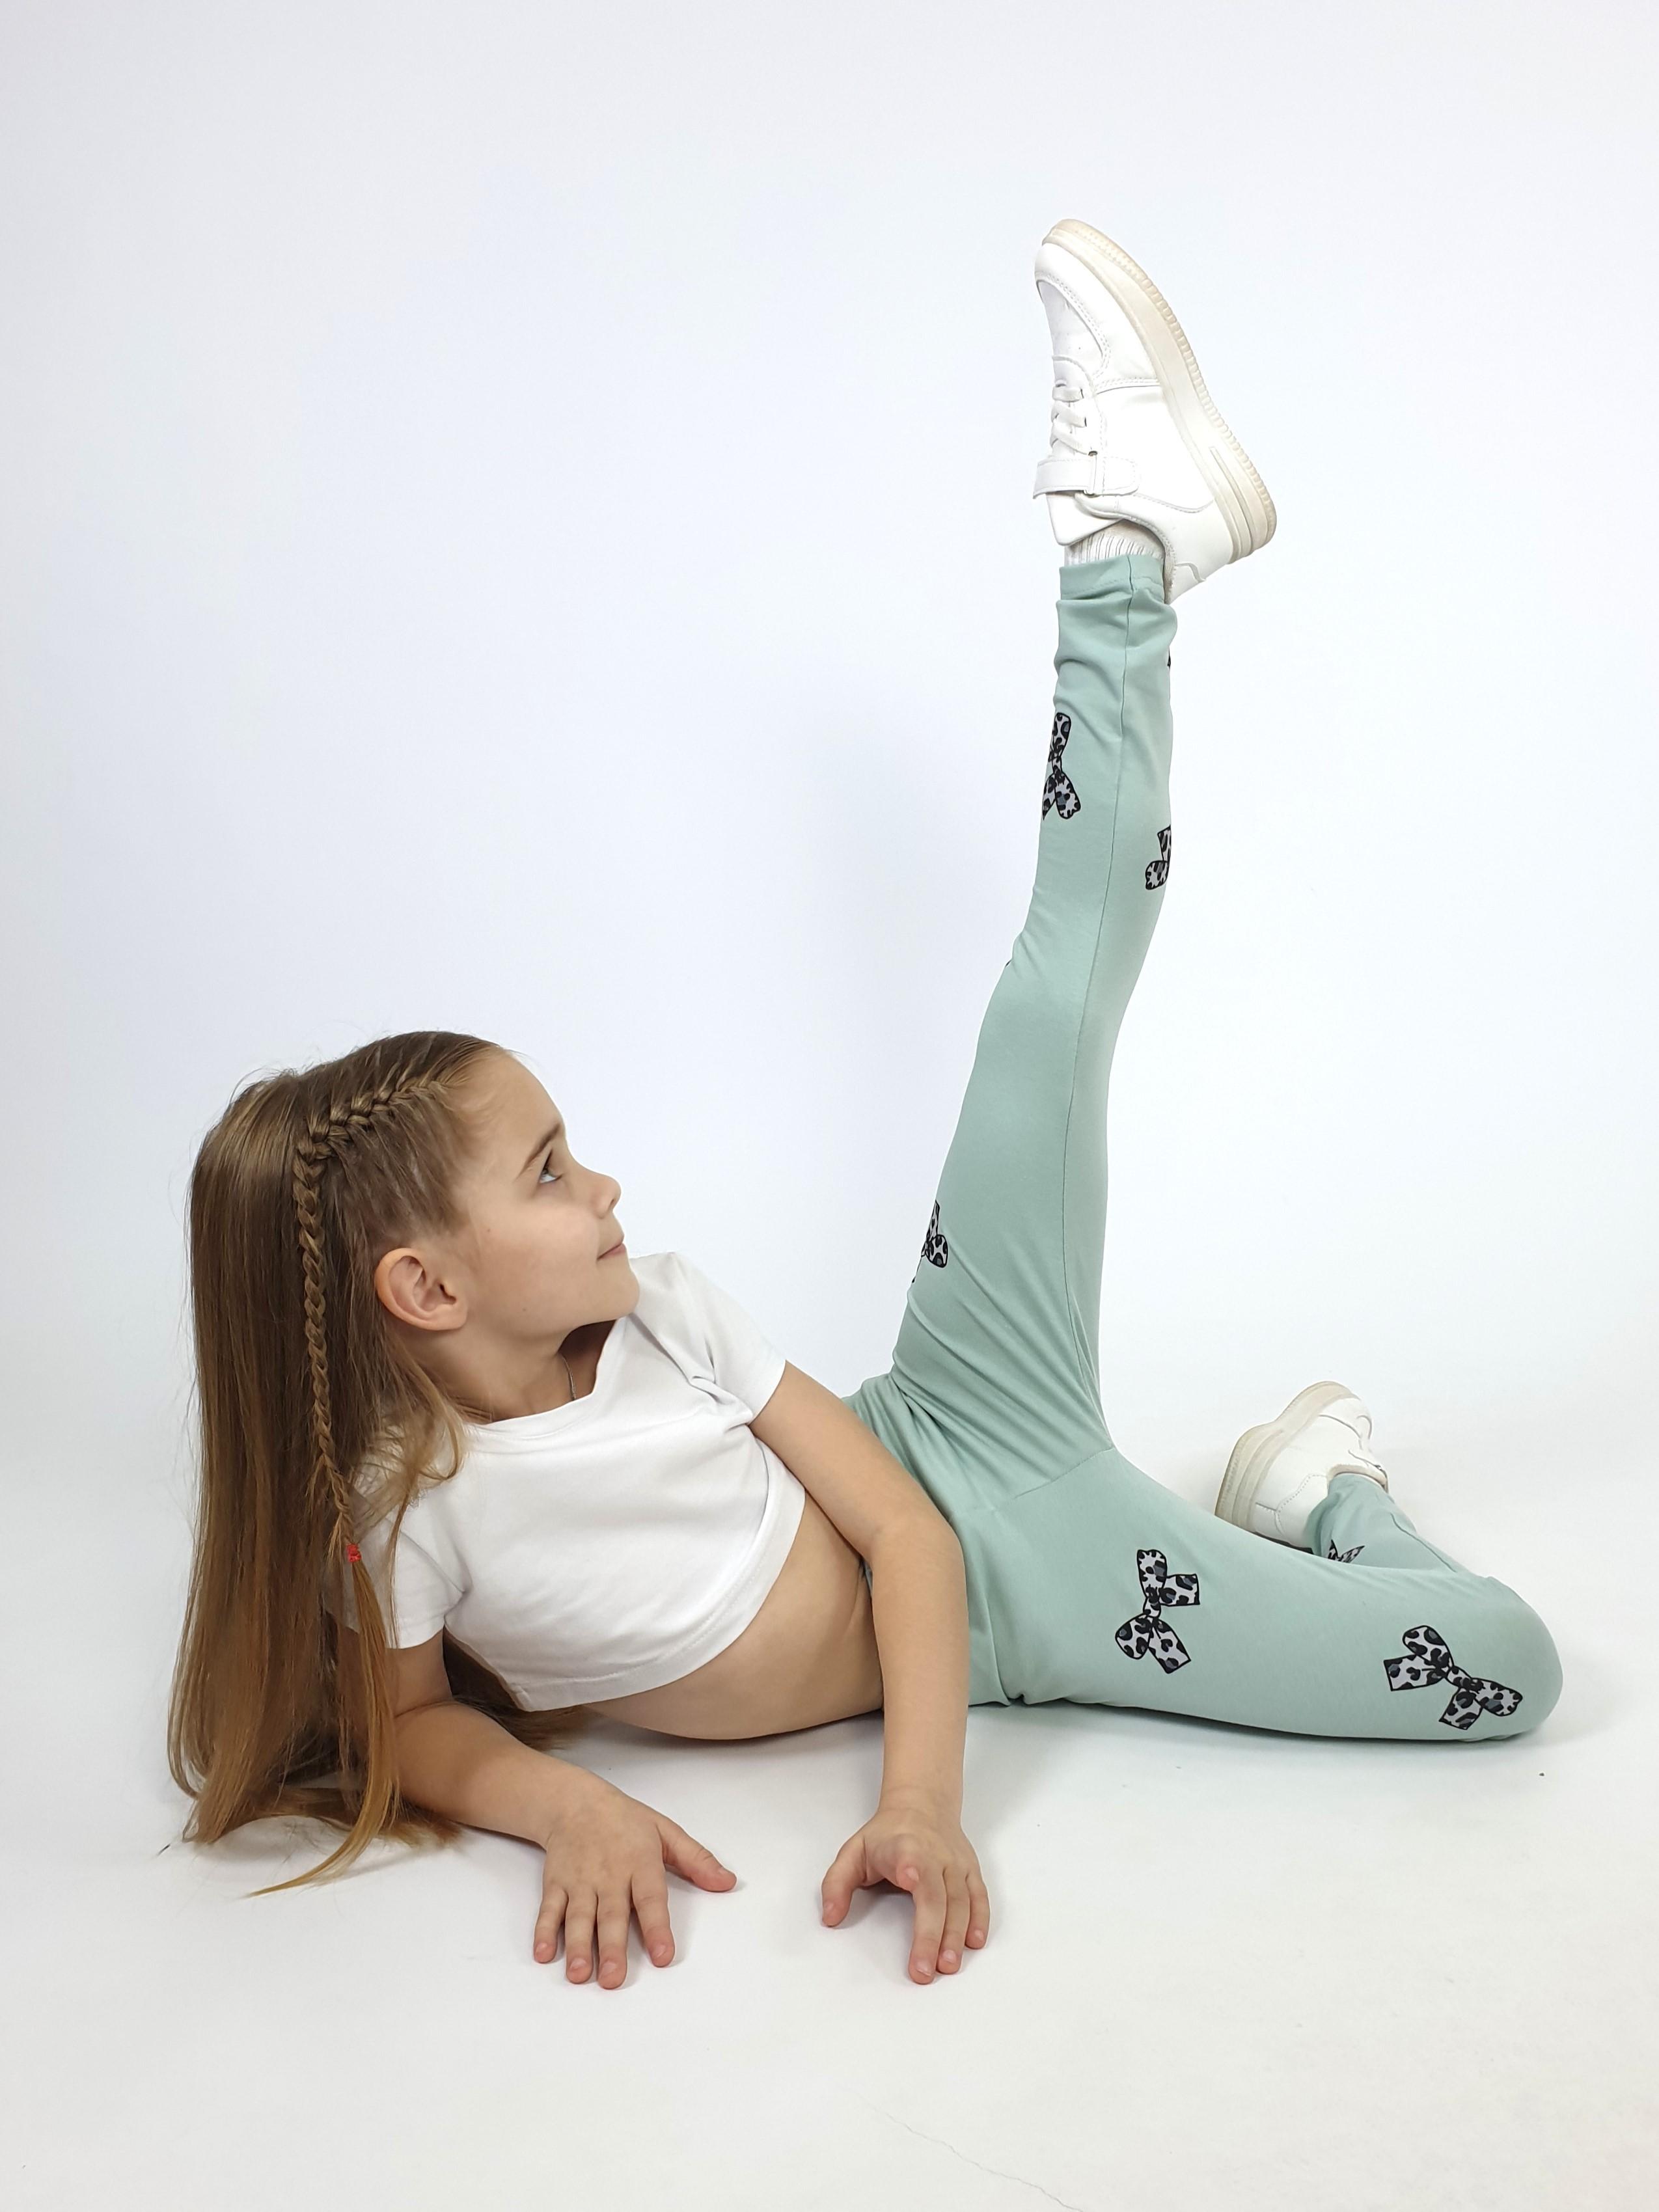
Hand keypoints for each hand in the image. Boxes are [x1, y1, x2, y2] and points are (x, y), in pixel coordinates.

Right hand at [534, 1775, 735, 1987]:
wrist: (575, 1802)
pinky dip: (544, 1931)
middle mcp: (608, 1875)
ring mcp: (579, 1881)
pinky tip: (544, 1954)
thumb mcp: (666, 1832)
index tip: (663, 1956)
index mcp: (639, 1863)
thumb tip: (728, 1882)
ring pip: (578, 1917)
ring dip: (578, 1946)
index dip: (657, 1928)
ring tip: (580, 1974)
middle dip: (611, 1949)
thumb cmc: (626, 1821)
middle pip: (611, 1915)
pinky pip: (549, 1909)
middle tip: (613, 1980)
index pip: (650, 1899)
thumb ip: (697, 1860)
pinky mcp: (556, 1883)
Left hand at [820, 1794, 990, 1982]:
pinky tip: (974, 1943)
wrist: (923, 1805)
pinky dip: (979, 1919)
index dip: (912, 1869)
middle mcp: (934, 1855)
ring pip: (960, 1900)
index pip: (909, 1858)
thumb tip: (830, 1918)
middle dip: (932, 1934)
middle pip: (937, 1895)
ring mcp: (955, 1863)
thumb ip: (837, 1884)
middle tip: (924, 1971)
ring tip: (948, 1966)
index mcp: (903, 1847)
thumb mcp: (853, 1851)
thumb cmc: (886, 1835)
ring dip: (956, 1935)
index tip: (909, 1880)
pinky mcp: (970, 1870)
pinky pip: (978, 1896)